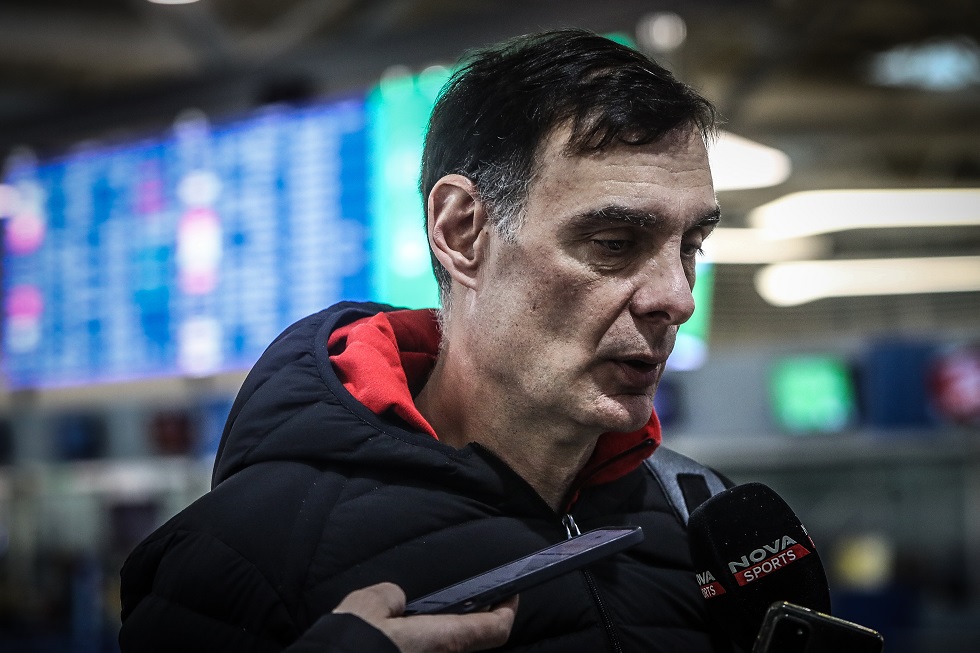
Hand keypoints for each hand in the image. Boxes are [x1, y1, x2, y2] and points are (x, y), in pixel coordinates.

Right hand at [332, 582, 516, 652]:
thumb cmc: (351, 642)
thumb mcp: (372, 602)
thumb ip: (392, 598)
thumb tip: (396, 604)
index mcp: (442, 639)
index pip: (495, 629)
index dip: (507, 610)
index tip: (510, 595)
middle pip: (465, 641)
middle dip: (463, 621)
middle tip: (456, 601)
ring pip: (440, 651)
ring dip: (435, 635)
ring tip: (415, 618)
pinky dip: (417, 645)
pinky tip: (395, 636)